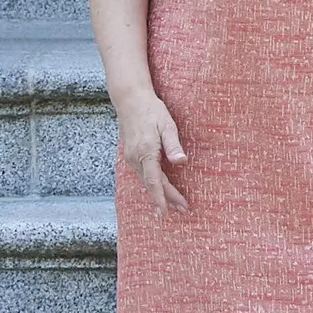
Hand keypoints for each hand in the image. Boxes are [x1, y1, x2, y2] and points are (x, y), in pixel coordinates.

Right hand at [115, 90, 188, 211]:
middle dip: (166, 199)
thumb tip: (182, 162)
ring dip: (159, 193)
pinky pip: (142, 174)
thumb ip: (173, 144)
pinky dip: (152, 184)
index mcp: (146, 152)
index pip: (154, 181)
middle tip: (182, 209)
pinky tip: (159, 188)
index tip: (167, 211)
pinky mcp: (131, 155)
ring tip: (173, 204)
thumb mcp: (167, 124)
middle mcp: (135, 158)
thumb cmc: (151, 110)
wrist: (130, 100)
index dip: (162, 197)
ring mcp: (131, 157)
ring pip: (146, 181)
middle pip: (152, 184)